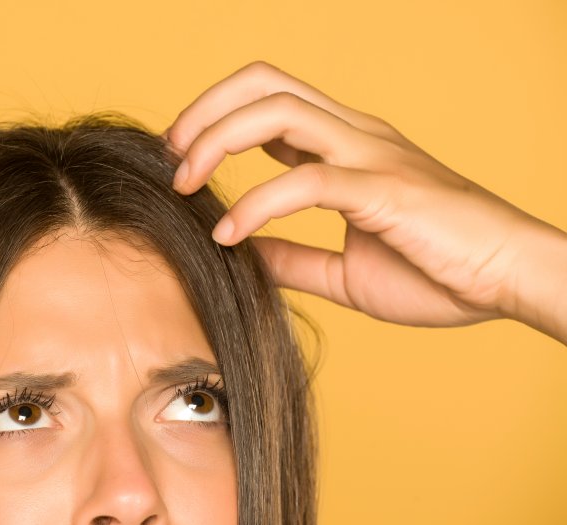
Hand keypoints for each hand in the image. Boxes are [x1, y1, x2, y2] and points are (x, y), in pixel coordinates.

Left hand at [162, 60, 566, 338]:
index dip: (216, 117)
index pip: (270, 100)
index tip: (181, 157)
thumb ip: (293, 259)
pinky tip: (228, 236)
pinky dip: (256, 205)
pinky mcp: (383, 189)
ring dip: (217, 142)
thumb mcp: (345, 271)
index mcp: (348, 146)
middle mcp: (355, 136)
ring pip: (278, 112)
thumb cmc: (441, 271)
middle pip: (265, 84)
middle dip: (205, 110)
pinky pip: (306, 181)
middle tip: (171, 156)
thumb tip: (242, 256)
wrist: (512, 281)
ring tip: (185, 185)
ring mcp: (370, 155)